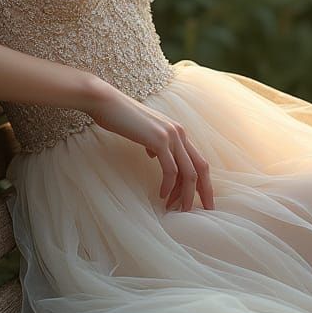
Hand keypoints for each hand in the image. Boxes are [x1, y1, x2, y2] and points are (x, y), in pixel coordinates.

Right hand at [84, 84, 214, 212]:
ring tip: (177, 209)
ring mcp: (171, 135)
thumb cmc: (121, 117)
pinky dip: (169, 186)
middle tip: (205, 211)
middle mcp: (180, 133)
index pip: (198, 160)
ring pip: (188, 172)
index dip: (203, 181)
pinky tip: (162, 196)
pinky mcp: (159, 140)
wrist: (106, 102)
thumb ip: (154, 143)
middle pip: (201, 167)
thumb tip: (155, 155)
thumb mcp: (143, 132)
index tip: (203, 199)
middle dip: (204, 191)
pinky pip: (170, 170)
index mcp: (178, 131)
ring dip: (184, 194)